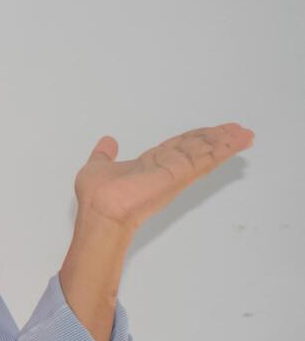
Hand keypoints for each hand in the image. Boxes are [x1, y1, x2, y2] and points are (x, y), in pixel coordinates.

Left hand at [73, 122, 255, 232]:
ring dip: (225, 142)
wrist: (100, 212)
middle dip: (216, 138)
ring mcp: (175, 173)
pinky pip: (205, 159)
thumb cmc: (96, 197)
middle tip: (237, 129)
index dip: (195, 138)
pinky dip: (222, 149)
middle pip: (196, 148)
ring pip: (204, 153)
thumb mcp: (97, 167)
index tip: (211, 131)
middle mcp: (166, 169)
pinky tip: (237, 141)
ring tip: (244, 133)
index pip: (178, 148)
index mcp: (150, 166)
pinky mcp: (180, 175)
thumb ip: (104, 154)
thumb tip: (107, 141)